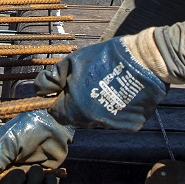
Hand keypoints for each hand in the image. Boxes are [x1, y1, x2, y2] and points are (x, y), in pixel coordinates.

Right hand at [0, 110, 72, 183]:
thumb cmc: (26, 128)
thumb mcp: (6, 143)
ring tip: (38, 167)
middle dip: (14, 183)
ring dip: (33, 181)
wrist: (53, 122)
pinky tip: (50, 175)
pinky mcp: (46, 175)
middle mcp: (12, 169)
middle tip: (21, 171)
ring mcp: (29, 173)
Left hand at [35, 35, 168, 131]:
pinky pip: (114, 120)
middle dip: (76, 103)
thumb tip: (40, 90)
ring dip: (95, 106)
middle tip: (88, 83)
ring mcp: (111, 125)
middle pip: (75, 118)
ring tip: (105, 85)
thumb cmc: (105, 57)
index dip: (59, 99)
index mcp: (75, 108)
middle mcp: (91, 122)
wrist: (144, 60)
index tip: (67, 87)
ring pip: (94, 119)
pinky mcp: (128, 126)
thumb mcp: (73, 61)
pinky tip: (119, 92)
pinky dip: (113, 109)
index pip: (57, 113)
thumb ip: (53, 77)